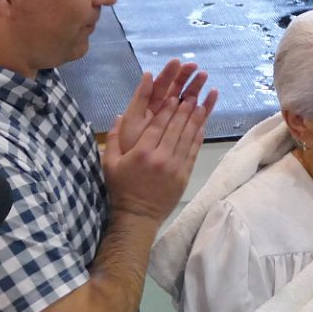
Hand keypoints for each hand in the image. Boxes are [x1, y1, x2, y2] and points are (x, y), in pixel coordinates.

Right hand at [102, 72, 215, 221]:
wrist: (137, 216)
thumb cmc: (121, 188)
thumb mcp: (110, 163)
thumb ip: (113, 138)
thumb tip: (118, 115)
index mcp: (142, 152)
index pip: (158, 125)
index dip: (168, 109)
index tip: (174, 96)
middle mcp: (160, 157)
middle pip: (176, 128)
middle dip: (184, 109)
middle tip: (191, 95)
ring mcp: (175, 167)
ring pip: (187, 138)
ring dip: (195, 120)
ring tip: (201, 105)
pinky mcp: (184, 176)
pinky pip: (193, 153)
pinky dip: (198, 138)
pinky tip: (202, 126)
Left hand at [112, 59, 209, 154]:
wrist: (137, 175)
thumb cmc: (130, 147)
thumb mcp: (131, 121)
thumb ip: (140, 99)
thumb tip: (148, 74)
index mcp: (148, 106)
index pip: (159, 85)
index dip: (168, 73)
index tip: (177, 62)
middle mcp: (162, 110)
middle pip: (175, 90)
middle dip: (184, 77)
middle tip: (195, 66)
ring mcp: (174, 121)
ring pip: (187, 100)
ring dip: (196, 87)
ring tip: (205, 75)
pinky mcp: (185, 133)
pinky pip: (197, 117)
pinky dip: (206, 107)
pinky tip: (213, 95)